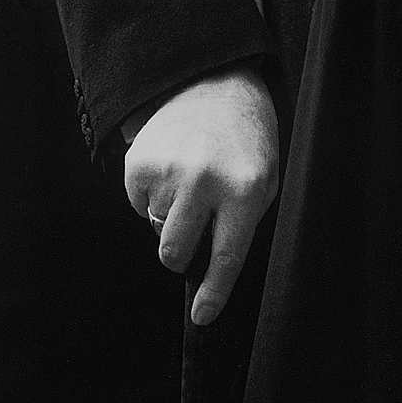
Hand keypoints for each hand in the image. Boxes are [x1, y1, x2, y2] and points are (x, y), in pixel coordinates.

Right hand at [125, 66, 277, 325]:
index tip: (203, 317)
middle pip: (175, 253)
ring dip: (169, 216)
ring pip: (156, 229)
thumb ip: (241, 224)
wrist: (213, 85)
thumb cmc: (245, 141)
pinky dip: (152, 196)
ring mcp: (169, 172)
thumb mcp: (264, 179)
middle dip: (181, 253)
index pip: (228, 256)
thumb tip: (211, 273)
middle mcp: (206, 181)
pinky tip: (172, 168)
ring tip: (190, 180)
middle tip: (194, 226)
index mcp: (247, 189)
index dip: (213, 292)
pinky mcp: (139, 163)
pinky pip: (137, 205)